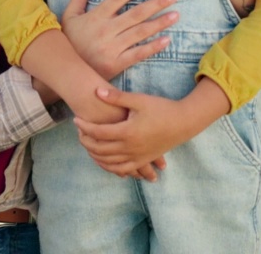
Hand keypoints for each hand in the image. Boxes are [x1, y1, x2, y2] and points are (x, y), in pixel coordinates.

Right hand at [61, 0, 179, 80]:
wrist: (64, 71)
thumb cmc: (69, 40)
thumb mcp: (70, 14)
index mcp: (96, 16)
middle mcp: (105, 30)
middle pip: (135, 14)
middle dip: (156, 3)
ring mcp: (111, 48)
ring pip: (139, 33)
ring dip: (159, 23)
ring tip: (176, 14)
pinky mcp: (115, 64)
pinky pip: (137, 54)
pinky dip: (152, 47)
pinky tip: (166, 40)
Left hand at [74, 87, 203, 177]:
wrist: (183, 122)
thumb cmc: (161, 108)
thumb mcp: (139, 100)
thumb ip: (117, 97)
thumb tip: (96, 91)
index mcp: (128, 132)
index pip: (98, 132)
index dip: (84, 126)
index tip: (76, 119)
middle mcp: (130, 147)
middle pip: (100, 149)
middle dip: (85, 142)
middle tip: (79, 132)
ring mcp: (137, 157)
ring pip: (109, 162)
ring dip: (94, 155)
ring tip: (87, 145)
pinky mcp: (143, 160)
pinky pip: (122, 169)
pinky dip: (109, 167)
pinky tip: (103, 160)